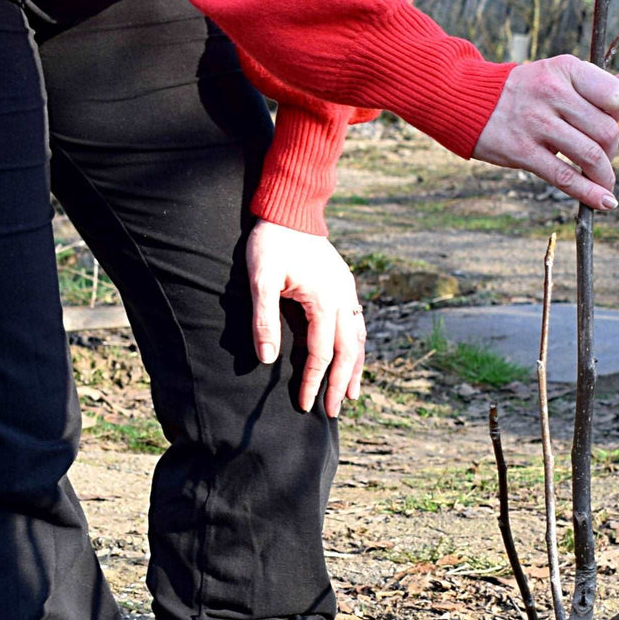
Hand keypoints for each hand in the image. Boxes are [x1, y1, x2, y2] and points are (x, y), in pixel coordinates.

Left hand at [246, 219, 365, 416]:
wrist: (291, 208)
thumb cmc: (271, 242)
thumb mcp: (260, 278)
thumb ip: (263, 318)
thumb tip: (266, 358)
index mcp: (324, 301)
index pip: (321, 354)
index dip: (312, 381)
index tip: (303, 403)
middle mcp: (343, 300)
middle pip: (347, 354)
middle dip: (340, 385)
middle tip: (333, 412)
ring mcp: (348, 293)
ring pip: (358, 341)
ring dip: (355, 371)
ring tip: (351, 395)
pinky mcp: (346, 287)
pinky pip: (358, 326)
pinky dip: (357, 349)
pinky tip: (353, 360)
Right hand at [472, 56, 618, 209]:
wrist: (469, 101)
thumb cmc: (525, 92)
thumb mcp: (560, 77)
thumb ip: (600, 82)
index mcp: (565, 69)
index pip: (614, 96)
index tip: (608, 125)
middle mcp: (552, 92)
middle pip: (606, 131)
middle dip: (612, 152)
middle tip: (602, 158)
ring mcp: (536, 123)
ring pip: (589, 156)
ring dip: (604, 177)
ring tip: (605, 184)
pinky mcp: (523, 152)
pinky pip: (565, 178)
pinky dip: (590, 195)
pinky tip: (605, 203)